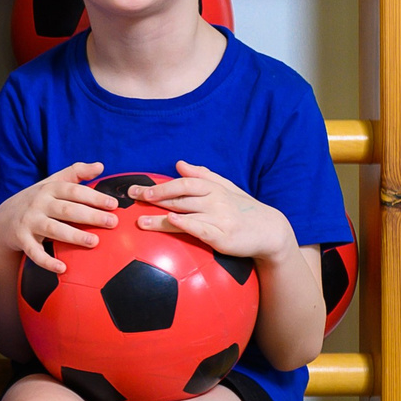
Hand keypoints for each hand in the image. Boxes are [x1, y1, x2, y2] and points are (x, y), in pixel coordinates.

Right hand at [0, 161, 118, 273]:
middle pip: (67, 209)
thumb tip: (100, 165)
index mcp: (49, 189)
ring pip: (53, 229)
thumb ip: (75, 173)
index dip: (94, 197)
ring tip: (94, 242)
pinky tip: (62, 268)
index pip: (74, 191)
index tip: (113, 205)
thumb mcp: (52, 182)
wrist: (4, 218)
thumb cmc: (37, 200)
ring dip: (74, 236)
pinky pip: (35, 252)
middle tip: (112, 223)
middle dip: (90, 216)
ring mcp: (29, 222)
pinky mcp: (22, 239)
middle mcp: (39, 204)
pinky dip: (47, 261)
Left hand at [131, 161, 297, 262]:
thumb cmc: (243, 209)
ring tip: (139, 221)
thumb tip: (179, 163)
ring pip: (185, 215)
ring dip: (160, 217)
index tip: (139, 189)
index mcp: (214, 189)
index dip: (161, 186)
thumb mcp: (226, 188)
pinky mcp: (223, 237)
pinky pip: (201, 230)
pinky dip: (186, 225)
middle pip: (179, 198)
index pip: (183, 184)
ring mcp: (219, 219)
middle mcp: (216, 201)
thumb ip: (202, 176)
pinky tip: (172, 222)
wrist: (270, 231)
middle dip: (153, 197)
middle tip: (131, 199)